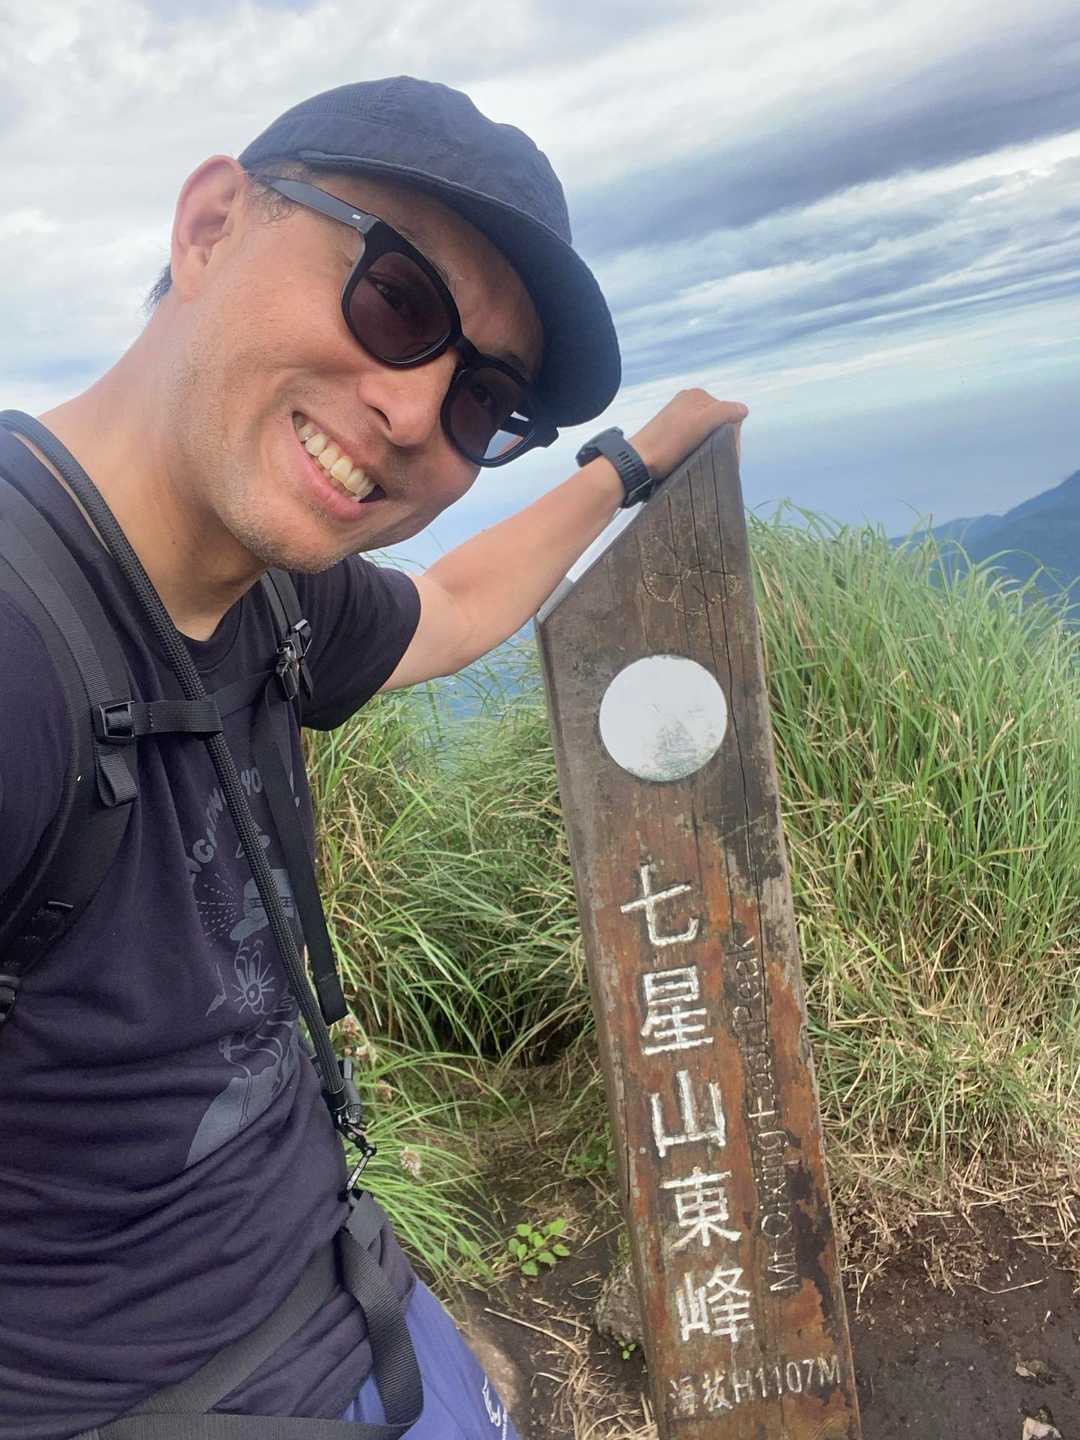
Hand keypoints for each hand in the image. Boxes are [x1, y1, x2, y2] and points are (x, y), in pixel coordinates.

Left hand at [628, 390, 747, 480]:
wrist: (637, 462)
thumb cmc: (668, 445)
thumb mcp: (702, 423)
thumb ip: (726, 411)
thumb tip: (743, 411)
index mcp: (697, 396)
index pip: (730, 414)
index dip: (732, 435)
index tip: (726, 454)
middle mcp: (688, 403)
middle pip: (719, 424)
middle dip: (722, 442)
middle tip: (714, 461)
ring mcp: (679, 418)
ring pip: (709, 434)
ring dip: (712, 449)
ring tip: (702, 462)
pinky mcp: (672, 433)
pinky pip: (696, 441)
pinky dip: (700, 451)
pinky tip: (693, 460)